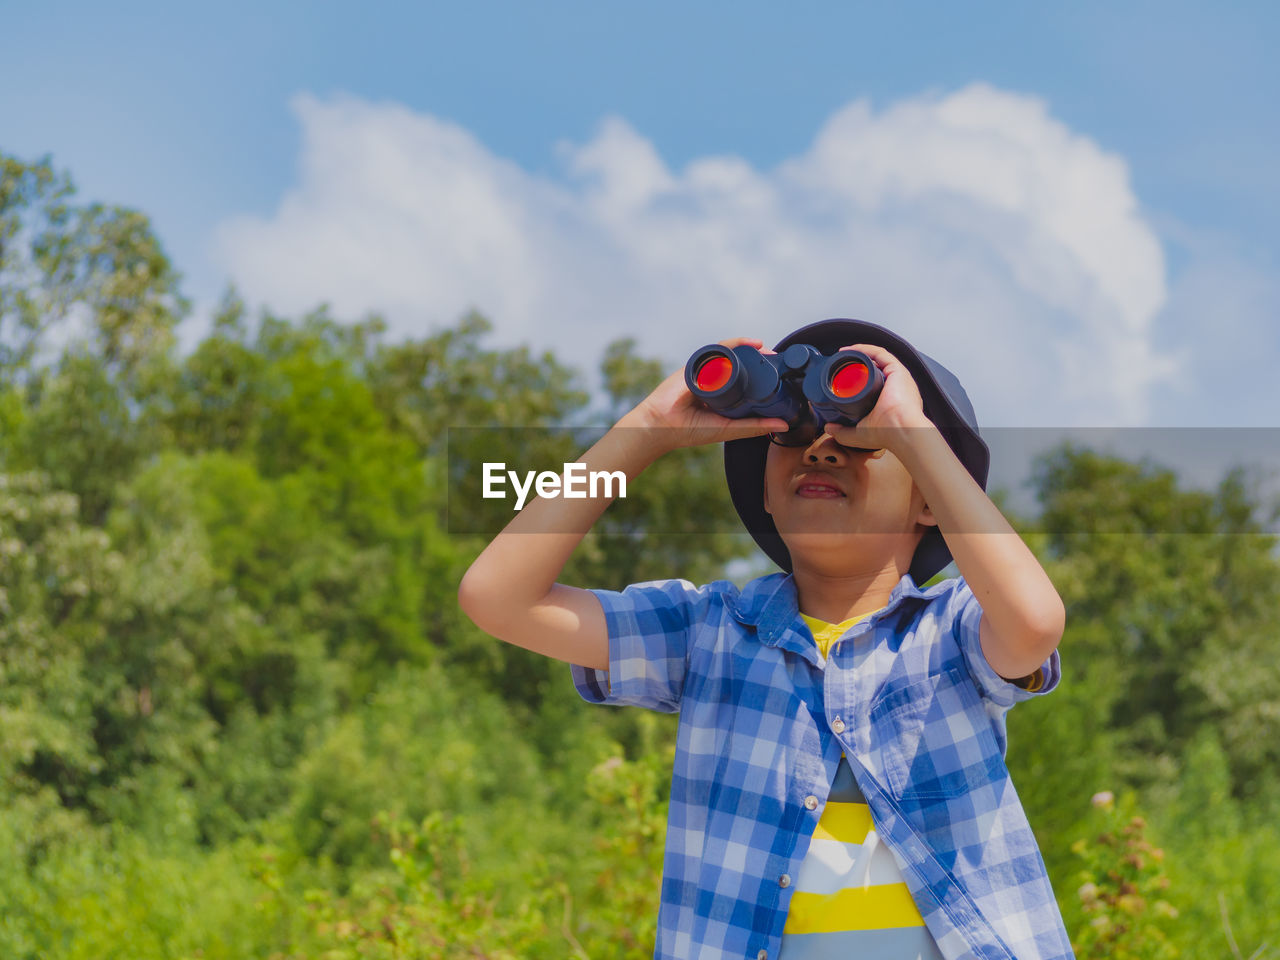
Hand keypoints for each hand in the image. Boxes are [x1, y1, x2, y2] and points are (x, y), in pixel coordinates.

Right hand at [621, 337, 789, 452]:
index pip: (747, 380)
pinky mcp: (698, 362)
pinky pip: (720, 348)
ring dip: (752, 350)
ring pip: (733, 354)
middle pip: (742, 364)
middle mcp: (716, 379)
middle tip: (779, 361)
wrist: (661, 424)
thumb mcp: (728, 429)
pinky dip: (737, 343)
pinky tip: (753, 343)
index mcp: (723, 395)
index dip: (764, 375)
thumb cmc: (689, 430)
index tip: (782, 375)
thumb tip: (784, 425)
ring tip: (769, 352)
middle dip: (761, 361)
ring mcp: (707, 369)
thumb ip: (754, 427)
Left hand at [821, 343, 931, 453]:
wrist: (901, 430)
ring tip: (842, 354)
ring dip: (858, 354)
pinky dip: (865, 349)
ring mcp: (897, 377)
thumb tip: (829, 428)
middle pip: (874, 369)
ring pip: (876, 359)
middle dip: (856, 364)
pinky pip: (880, 353)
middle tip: (839, 364)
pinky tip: (851, 350)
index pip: (873, 383)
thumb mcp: (859, 434)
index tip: (842, 377)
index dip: (857, 378)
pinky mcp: (898, 370)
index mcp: (890, 400)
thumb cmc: (887, 434)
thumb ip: (843, 432)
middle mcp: (895, 387)